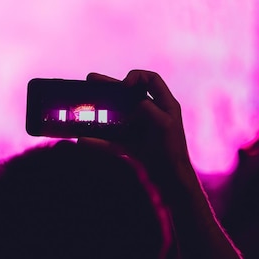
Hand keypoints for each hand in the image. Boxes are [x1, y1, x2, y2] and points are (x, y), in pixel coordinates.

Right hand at [83, 70, 194, 192]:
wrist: (173, 182)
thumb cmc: (174, 152)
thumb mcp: (164, 125)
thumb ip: (148, 110)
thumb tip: (132, 110)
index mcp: (165, 104)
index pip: (151, 79)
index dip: (137, 76)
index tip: (123, 86)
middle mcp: (153, 114)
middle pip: (129, 94)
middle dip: (110, 86)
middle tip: (91, 80)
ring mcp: (141, 130)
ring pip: (117, 115)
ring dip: (101, 110)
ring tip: (84, 105)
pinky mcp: (133, 146)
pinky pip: (112, 140)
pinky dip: (99, 141)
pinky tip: (84, 141)